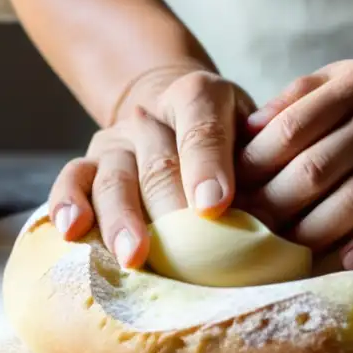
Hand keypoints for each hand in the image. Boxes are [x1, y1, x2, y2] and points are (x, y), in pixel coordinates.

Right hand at [47, 69, 253, 266]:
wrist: (175, 112)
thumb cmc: (230, 138)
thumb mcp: (255, 133)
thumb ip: (264, 159)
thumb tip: (283, 207)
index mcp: (200, 97)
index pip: (202, 127)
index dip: (208, 165)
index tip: (216, 204)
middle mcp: (152, 116)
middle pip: (158, 162)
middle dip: (170, 210)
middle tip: (183, 251)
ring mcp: (116, 141)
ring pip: (114, 177)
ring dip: (122, 218)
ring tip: (132, 255)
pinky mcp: (89, 163)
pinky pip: (73, 180)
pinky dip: (69, 204)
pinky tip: (72, 230)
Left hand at [238, 60, 352, 268]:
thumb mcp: (340, 81)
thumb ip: (294, 101)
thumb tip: (245, 133)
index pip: (294, 130)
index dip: (257, 167)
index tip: (234, 198)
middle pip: (326, 167)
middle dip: (284, 206)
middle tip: (259, 237)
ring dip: (337, 231)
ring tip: (310, 262)